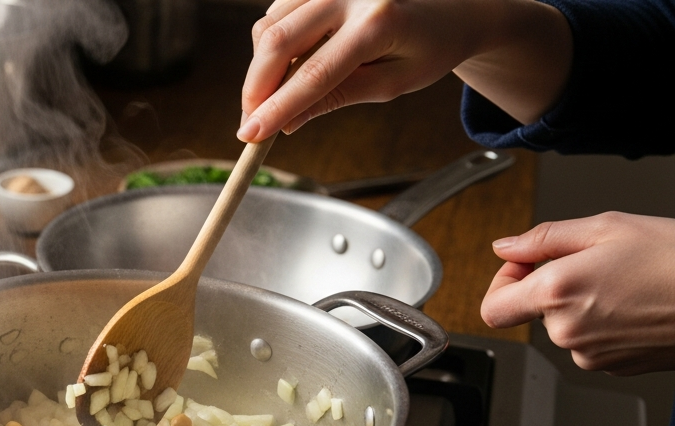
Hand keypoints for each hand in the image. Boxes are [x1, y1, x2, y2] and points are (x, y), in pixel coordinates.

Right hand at [238, 0, 570, 141]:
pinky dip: (271, 45)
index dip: (276, 107)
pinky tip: (284, 68)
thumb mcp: (391, 84)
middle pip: (278, 42)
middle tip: (249, 122)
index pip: (313, 73)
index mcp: (380, 21)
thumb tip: (288, 122)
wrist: (454, 5)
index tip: (251, 135)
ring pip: (269, 25)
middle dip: (255, 88)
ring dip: (259, 68)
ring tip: (269, 99)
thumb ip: (338, 98)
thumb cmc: (429, 46)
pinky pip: (276, 13)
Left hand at [481, 213, 674, 375]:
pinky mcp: (615, 366)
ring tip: (626, 281)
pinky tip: (636, 303)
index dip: (503, 282)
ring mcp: (591, 355)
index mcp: (557, 294)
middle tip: (595, 262)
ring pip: (566, 327)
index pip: (492, 308)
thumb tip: (507, 246)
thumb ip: (544, 238)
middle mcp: (568, 331)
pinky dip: (605, 323)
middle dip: (554, 286)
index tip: (525, 265)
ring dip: (583, 304)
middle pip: (534, 313)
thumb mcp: (608, 228)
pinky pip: (593, 343)